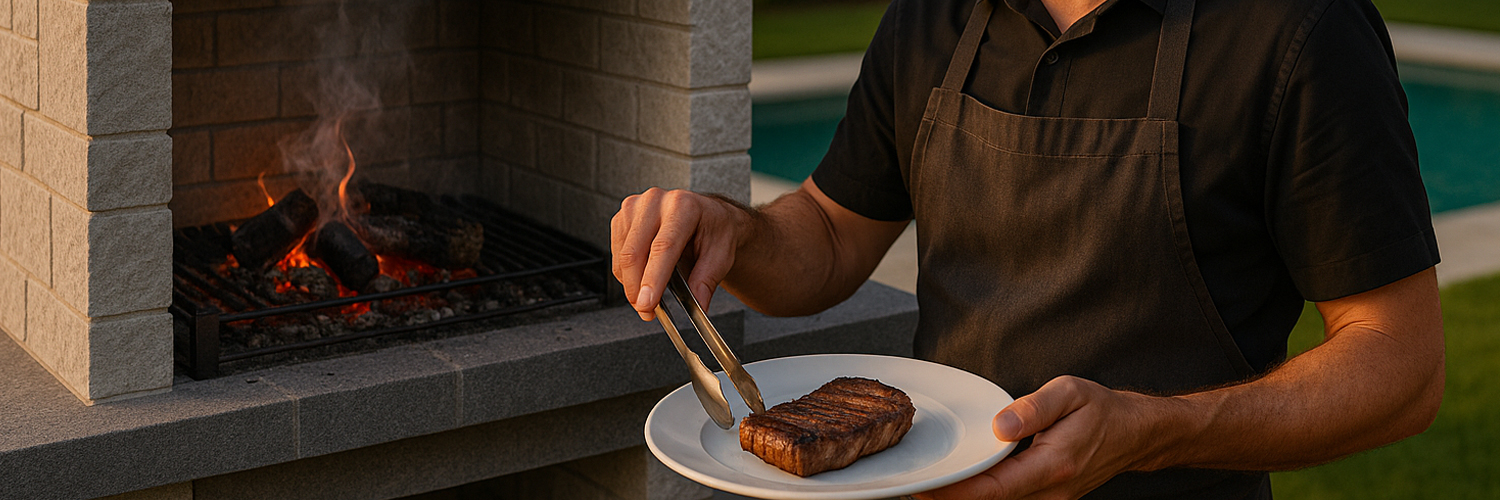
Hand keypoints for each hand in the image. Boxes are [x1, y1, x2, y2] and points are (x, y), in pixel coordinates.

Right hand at [611, 187, 752, 321]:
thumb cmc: (715, 230)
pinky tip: (642, 279)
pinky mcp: (623, 216)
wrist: (708, 215)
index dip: (652, 278)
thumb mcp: (721, 256)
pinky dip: (626, 273)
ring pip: (622, 255)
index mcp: (684, 206)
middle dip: (636, 289)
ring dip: (630, 284)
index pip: (663, 247)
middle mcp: (656, 201)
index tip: (647, 304)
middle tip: (647, 312)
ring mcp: (635, 206)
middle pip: (635, 252)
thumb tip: (697, 307)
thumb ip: (706, 281)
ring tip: (649, 298)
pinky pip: (616, 252)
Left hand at [916, 376, 1167, 499]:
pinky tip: (959, 485)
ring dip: (964, 499)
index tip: (925, 487)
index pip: (994, 488)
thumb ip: (1034, 408)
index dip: (956, 492)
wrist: (1134, 434)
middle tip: (912, 484)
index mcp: (1053, 465)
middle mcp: (1051, 493)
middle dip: (950, 497)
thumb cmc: (1101, 410)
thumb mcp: (1070, 392)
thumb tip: (1000, 425)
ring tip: (928, 485)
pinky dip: (981, 496)